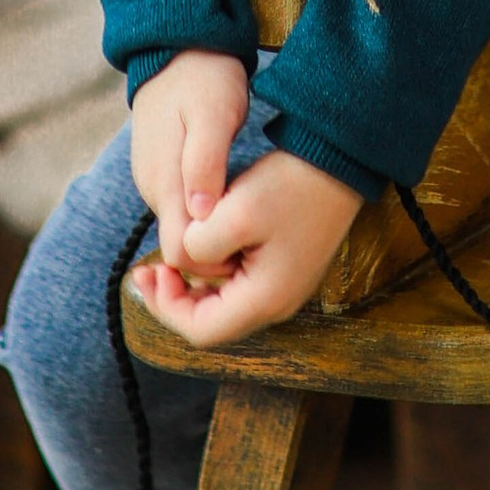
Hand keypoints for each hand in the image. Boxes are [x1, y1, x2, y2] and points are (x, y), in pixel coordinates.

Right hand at [129, 48, 250, 275]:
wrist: (180, 45)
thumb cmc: (204, 76)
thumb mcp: (214, 114)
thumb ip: (205, 163)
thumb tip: (202, 214)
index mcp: (163, 180)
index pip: (180, 250)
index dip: (213, 259)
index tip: (250, 250)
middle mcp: (153, 188)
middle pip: (181, 246)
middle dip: (216, 251)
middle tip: (259, 238)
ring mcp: (154, 180)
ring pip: (184, 228)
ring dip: (214, 232)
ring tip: (251, 220)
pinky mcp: (162, 172)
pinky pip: (183, 207)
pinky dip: (208, 213)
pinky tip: (235, 200)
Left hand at [131, 143, 364, 348]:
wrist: (339, 158)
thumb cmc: (290, 184)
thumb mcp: (234, 212)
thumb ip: (197, 246)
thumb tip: (184, 259)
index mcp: (265, 299)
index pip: (201, 330)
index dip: (166, 308)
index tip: (150, 271)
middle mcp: (277, 303)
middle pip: (211, 322)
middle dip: (175, 298)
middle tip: (150, 268)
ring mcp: (284, 287)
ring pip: (223, 303)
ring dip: (193, 284)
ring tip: (171, 255)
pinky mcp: (285, 268)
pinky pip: (238, 283)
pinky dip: (213, 271)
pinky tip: (201, 244)